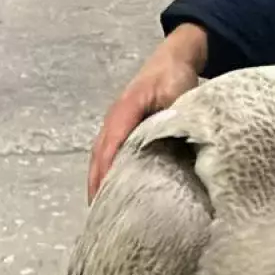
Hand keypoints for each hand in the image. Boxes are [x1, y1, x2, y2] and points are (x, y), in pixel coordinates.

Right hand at [88, 23, 208, 200]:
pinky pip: (110, 154)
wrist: (174, 56)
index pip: (111, 146)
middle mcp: (114, 120)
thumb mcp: (176, 93)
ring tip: (103, 212)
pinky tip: (112, 192)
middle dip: (98, 185)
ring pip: (101, 157)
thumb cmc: (175, 75)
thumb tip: (172, 147)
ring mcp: (116, 124)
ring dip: (100, 182)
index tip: (105, 198)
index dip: (107, 172)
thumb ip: (172, 117)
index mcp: (124, 111)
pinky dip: (107, 173)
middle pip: (99, 157)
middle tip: (101, 218)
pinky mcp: (123, 129)